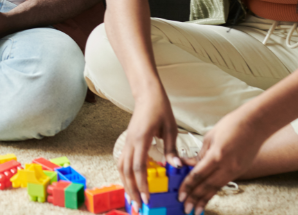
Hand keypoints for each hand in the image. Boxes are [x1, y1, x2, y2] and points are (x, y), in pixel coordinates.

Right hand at [119, 89, 181, 212]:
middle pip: (126, 171)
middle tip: (138, 206)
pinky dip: (125, 175)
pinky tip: (131, 183)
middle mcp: (131, 142)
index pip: (138, 166)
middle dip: (132, 190)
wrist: (147, 94)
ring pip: (121, 167)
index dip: (142, 184)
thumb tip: (175, 166)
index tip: (147, 198)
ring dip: (126, 184)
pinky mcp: (128, 141)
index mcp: (141, 139)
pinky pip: (123, 161)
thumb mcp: (171, 128)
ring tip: (132, 199)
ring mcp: (127, 141)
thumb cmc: (160, 108)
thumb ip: (171, 148)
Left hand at [178, 111, 263, 214]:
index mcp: (217, 155)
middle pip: (208, 186)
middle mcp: (227, 166)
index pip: (198, 175)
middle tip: (186, 208)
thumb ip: (200, 153)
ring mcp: (236, 169)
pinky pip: (224, 183)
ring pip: (216, 188)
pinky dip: (214, 191)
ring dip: (205, 199)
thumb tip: (190, 165)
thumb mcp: (210, 136)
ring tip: (196, 209)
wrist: (257, 124)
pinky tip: (207, 196)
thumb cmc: (232, 125)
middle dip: (195, 198)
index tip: (180, 195)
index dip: (188, 187)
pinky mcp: (241, 170)